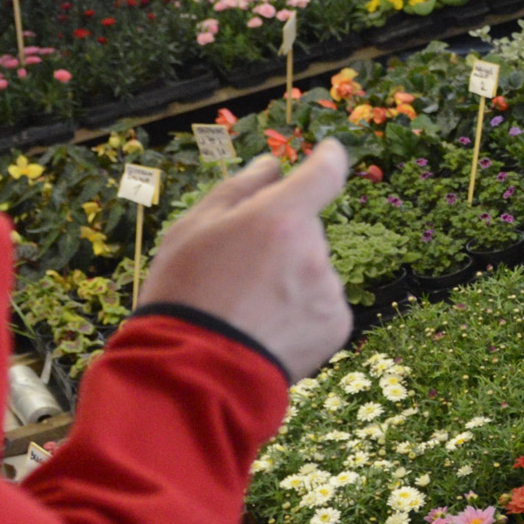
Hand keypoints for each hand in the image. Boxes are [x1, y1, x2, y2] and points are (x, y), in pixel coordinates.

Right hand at [136, 140, 353, 379]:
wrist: (197, 371)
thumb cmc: (185, 294)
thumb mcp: (191, 229)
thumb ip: (239, 189)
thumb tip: (272, 166)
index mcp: (280, 218)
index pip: (325, 173)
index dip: (328, 159)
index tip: (329, 153)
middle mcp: (314, 250)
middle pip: (307, 228)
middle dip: (282, 237)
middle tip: (237, 269)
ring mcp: (329, 290)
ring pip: (314, 268)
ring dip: (291, 277)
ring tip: (248, 305)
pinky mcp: (338, 324)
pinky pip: (322, 302)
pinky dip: (301, 310)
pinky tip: (267, 325)